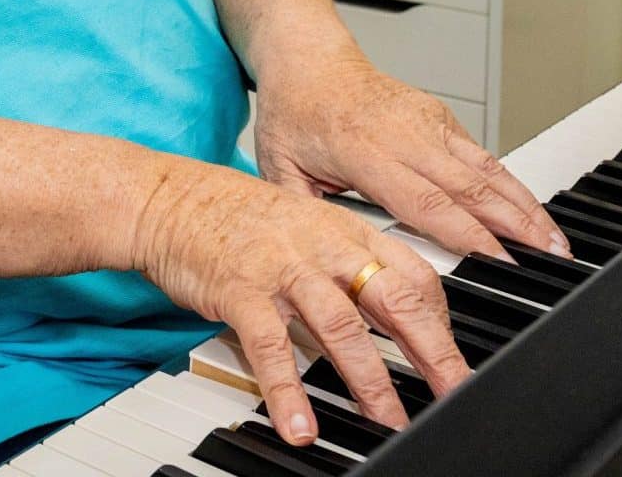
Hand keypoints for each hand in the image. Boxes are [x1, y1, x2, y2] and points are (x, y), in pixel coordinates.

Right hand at [132, 161, 469, 441]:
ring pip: (342, 327)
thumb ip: (344, 264)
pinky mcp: (242, 291)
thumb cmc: (234, 216)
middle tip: (452, 391)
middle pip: (394, 298)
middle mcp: (323, 246)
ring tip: (387, 421)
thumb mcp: (304, 226)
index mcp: (345, 229)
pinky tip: (300, 424)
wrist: (167, 198)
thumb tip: (385, 312)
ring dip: (370, 380)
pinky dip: (288, 391)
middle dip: (431, 351)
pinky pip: (272, 348)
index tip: (454, 358)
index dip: (442, 318)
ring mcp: (283, 267)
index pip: (413, 272)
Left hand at [252, 48, 567, 262]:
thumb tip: (324, 264)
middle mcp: (405, 133)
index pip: (426, 201)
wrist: (307, 57)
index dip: (469, 233)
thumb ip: (306, 216)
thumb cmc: (293, 111)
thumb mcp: (281, 168)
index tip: (500, 260)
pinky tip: (532, 212)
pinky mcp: (440, 117)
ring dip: (526, 207)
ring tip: (557, 243)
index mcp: (365, 150)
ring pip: (488, 169)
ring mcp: (428, 121)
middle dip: (516, 226)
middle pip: (472, 187)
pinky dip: (512, 185)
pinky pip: (482, 155)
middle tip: (550, 261)